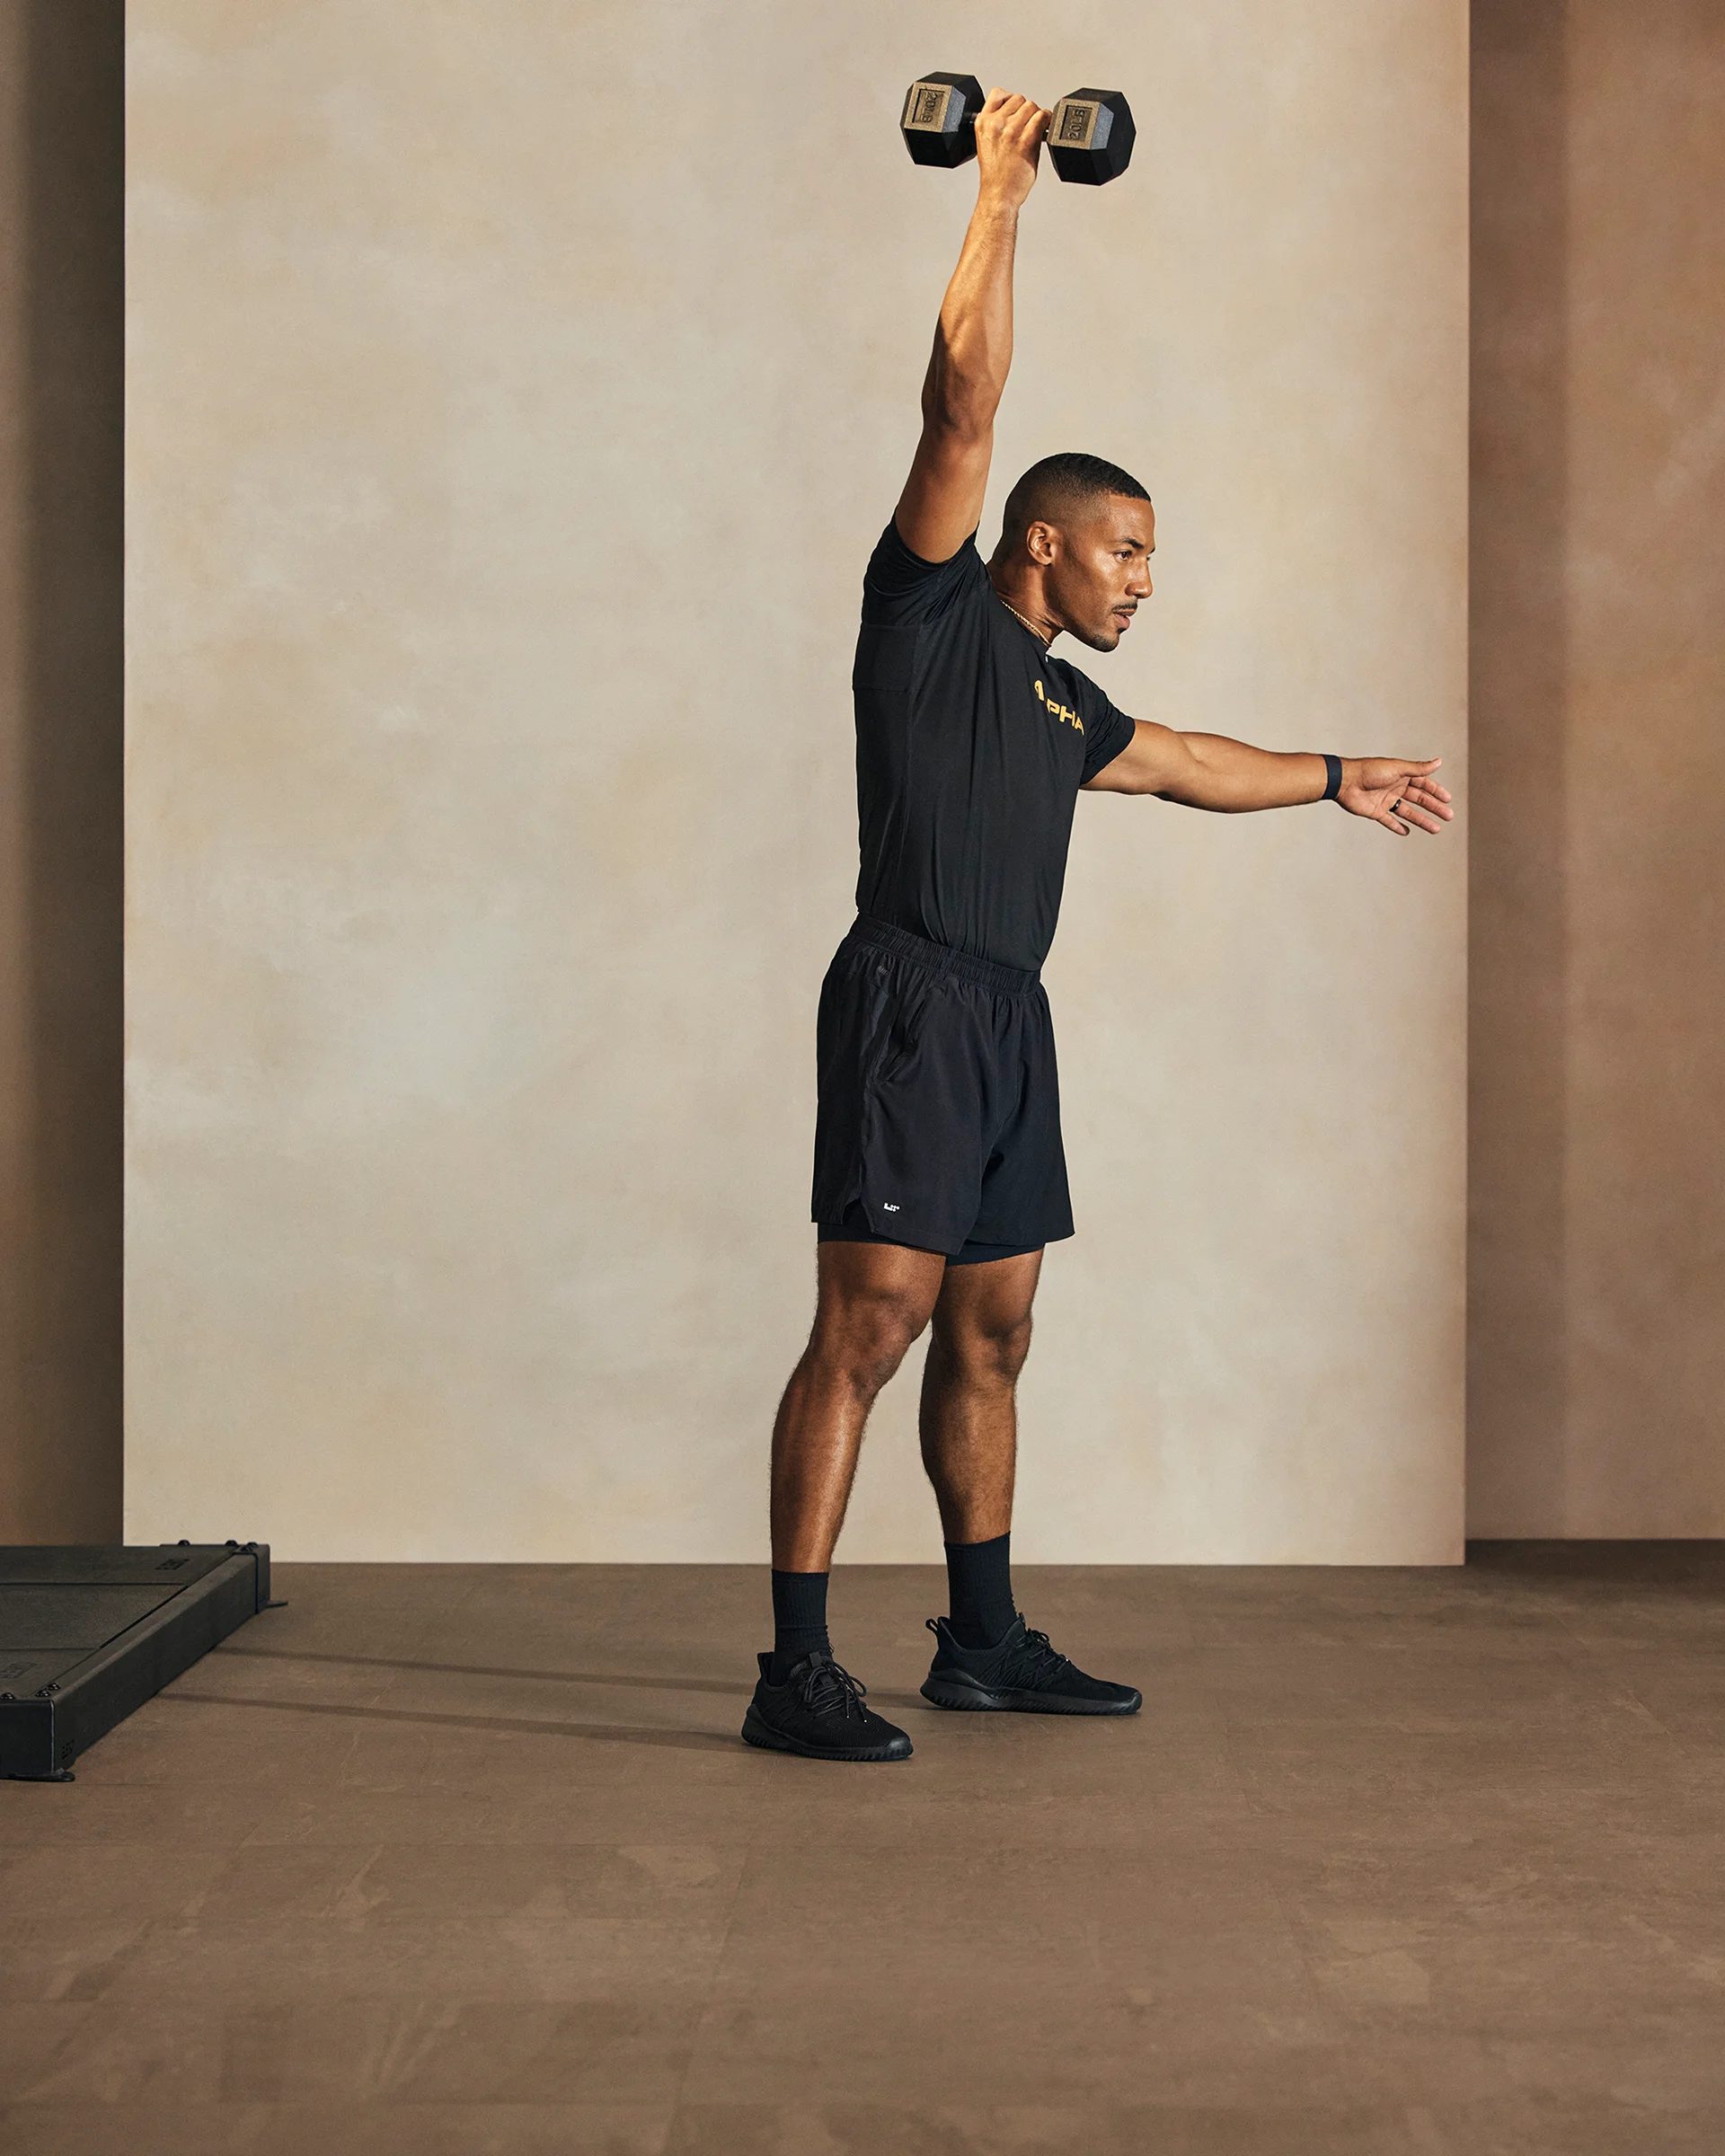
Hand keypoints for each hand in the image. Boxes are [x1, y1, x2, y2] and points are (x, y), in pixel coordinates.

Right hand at [975, 88, 1047, 206]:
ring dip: (1036, 116)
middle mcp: (995, 124)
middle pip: (1019, 98)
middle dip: (1025, 110)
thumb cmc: (995, 175)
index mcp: (983, 123)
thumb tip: (1018, 112)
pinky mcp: (1026, 141)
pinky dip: (1046, 120)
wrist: (999, 195)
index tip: (1015, 111)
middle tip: (1027, 126)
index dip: (1010, 99)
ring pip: (1031, 106)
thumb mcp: (987, 143)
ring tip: (1034, 129)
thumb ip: (998, 124)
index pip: (998, 93)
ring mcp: (1010, 132)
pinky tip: (1044, 129)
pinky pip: (1041, 117)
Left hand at [1338, 757, 1452, 835]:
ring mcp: (1386, 800)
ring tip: (1435, 829)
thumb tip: (1439, 761)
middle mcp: (1395, 787)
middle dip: (1434, 807)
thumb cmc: (1369, 771)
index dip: (1436, 791)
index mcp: (1402, 775)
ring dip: (1422, 820)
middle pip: (1419, 799)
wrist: (1345, 782)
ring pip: (1408, 812)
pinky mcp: (1376, 811)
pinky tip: (1406, 831)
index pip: (1424, 784)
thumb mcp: (1397, 768)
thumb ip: (1418, 768)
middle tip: (1448, 816)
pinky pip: (1389, 821)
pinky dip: (1397, 826)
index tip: (1448, 799)